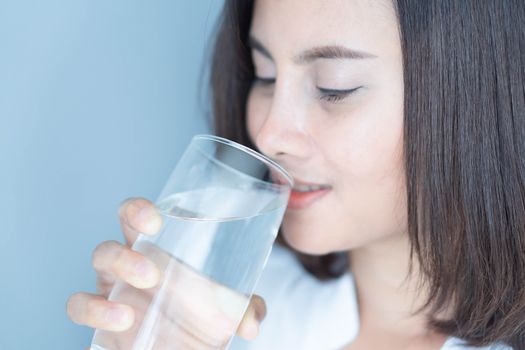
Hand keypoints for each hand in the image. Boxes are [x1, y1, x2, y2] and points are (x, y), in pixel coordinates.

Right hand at [67, 198, 266, 347]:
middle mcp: (128, 267)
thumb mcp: (226, 308)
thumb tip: (251, 322)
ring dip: (107, 290)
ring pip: (93, 277)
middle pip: (108, 248)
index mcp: (155, 251)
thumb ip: (244, 308)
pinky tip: (121, 323)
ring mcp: (111, 294)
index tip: (154, 221)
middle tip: (151, 274)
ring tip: (129, 313)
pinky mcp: (101, 323)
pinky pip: (81, 308)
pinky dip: (94, 313)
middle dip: (123, 256)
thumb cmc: (201, 314)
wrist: (186, 345)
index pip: (135, 218)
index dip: (137, 211)